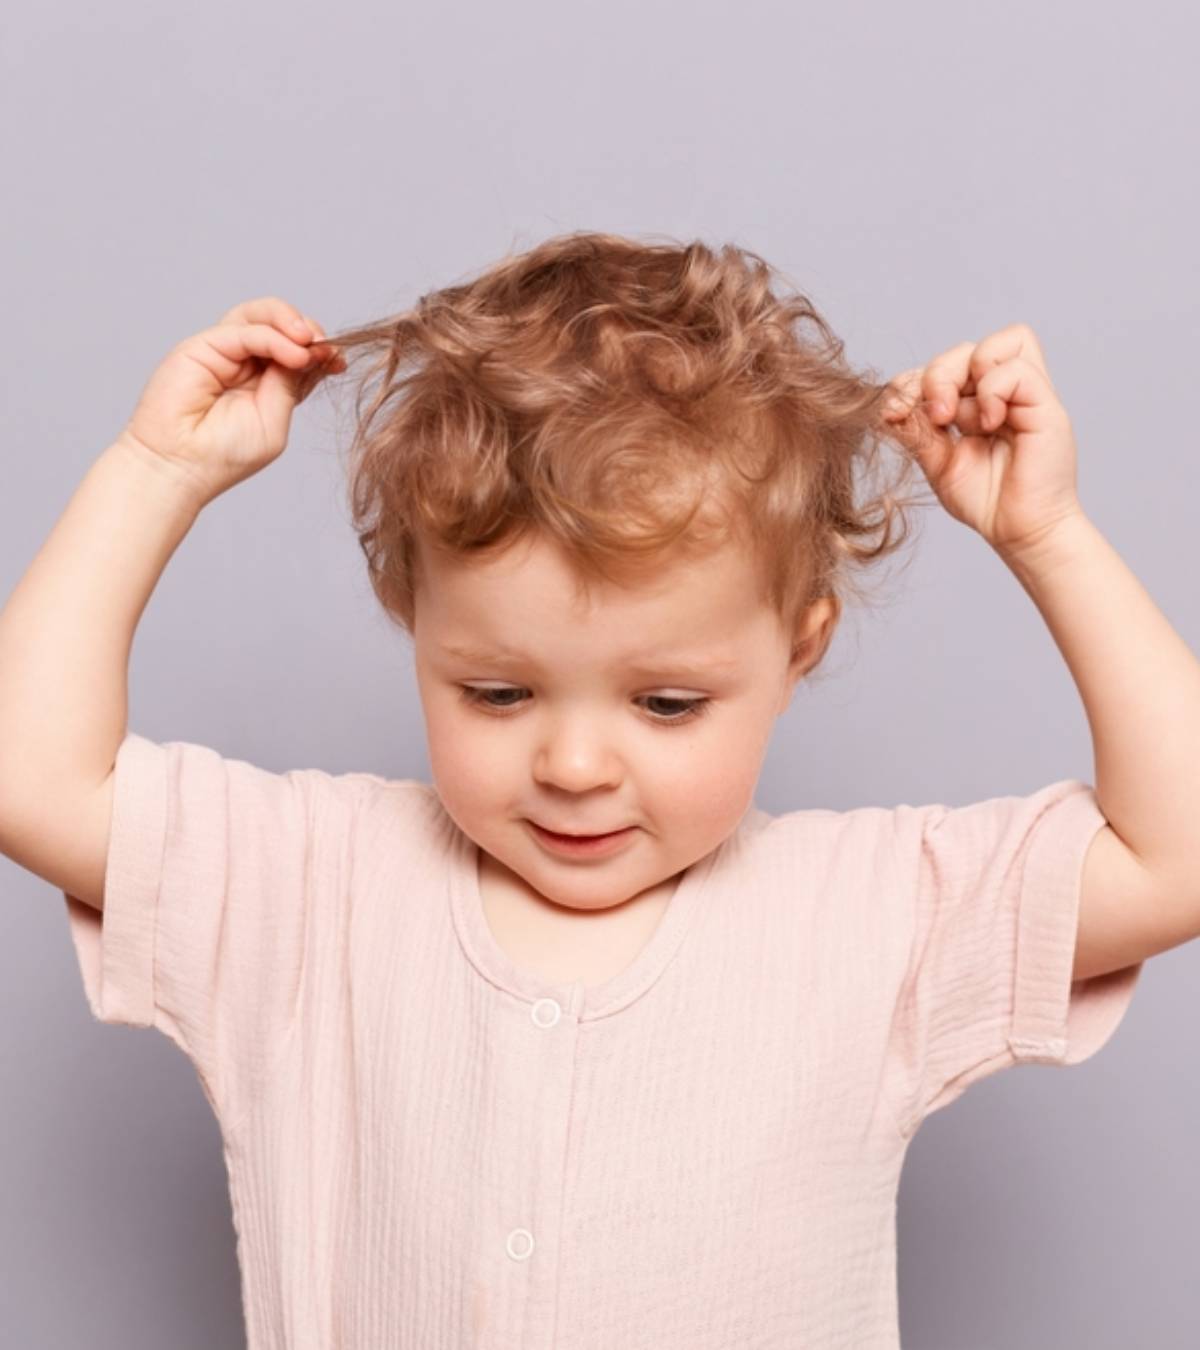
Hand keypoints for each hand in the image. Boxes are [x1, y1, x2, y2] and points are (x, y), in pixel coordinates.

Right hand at [117, 295, 347, 506]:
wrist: (179, 466)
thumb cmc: (222, 454)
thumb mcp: (273, 420)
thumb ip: (289, 385)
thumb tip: (308, 352)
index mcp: (264, 383)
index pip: (297, 353)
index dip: (320, 350)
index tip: (339, 361)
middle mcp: (243, 362)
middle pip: (280, 326)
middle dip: (309, 331)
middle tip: (327, 349)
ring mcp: (222, 352)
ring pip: (259, 315)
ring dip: (291, 321)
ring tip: (310, 340)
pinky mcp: (202, 346)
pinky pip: (245, 331)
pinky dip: (274, 338)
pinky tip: (294, 355)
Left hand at [880, 323, 1084, 555]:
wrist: (1019, 532)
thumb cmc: (985, 500)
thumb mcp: (937, 461)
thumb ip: (917, 430)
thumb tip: (888, 403)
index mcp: (977, 402)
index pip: (945, 364)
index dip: (914, 379)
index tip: (895, 413)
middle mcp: (1003, 393)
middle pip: (965, 349)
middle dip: (935, 376)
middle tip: (934, 418)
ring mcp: (1027, 396)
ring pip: (998, 344)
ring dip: (962, 376)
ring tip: (956, 419)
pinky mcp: (1046, 405)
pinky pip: (1016, 370)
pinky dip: (992, 391)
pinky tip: (987, 425)